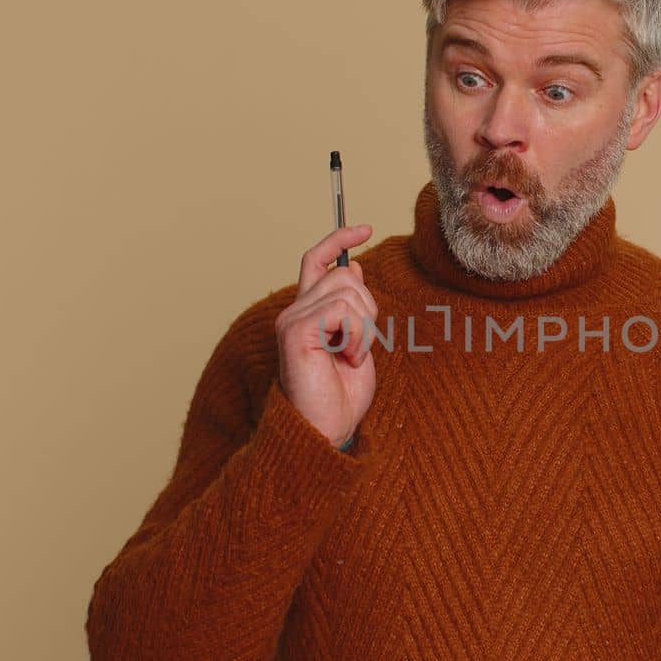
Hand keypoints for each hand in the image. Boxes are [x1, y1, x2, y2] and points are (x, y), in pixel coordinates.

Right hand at [273, 224, 377, 446]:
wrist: (326, 431)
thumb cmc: (341, 397)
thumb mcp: (356, 343)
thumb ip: (353, 308)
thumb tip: (355, 267)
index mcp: (307, 313)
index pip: (316, 260)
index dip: (339, 239)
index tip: (366, 228)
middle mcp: (294, 312)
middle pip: (343, 274)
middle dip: (368, 308)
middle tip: (360, 346)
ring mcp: (292, 320)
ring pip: (348, 291)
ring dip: (365, 327)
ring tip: (352, 357)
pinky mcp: (296, 332)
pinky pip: (344, 311)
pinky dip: (358, 336)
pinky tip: (347, 360)